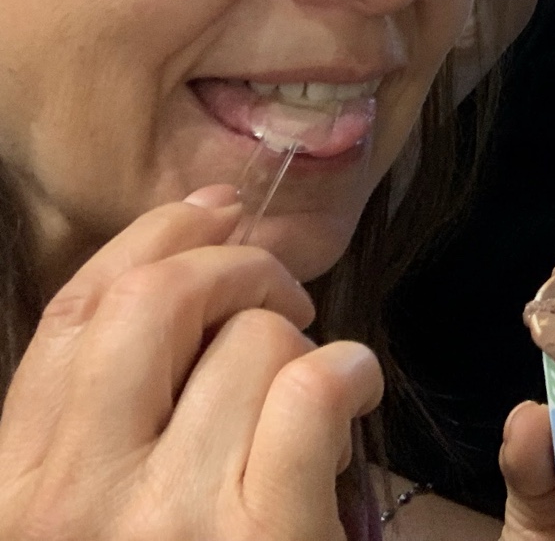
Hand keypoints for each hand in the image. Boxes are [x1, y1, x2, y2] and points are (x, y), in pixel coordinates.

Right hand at [0, 187, 383, 539]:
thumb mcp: (102, 500)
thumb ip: (112, 401)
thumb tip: (188, 242)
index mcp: (18, 487)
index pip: (72, 313)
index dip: (152, 239)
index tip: (213, 211)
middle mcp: (67, 502)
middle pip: (154, 301)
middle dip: (235, 268)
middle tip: (284, 301)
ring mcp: (161, 522)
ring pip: (255, 342)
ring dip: (305, 349)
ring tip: (315, 403)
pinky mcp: (260, 539)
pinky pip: (313, 387)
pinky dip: (351, 373)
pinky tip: (356, 398)